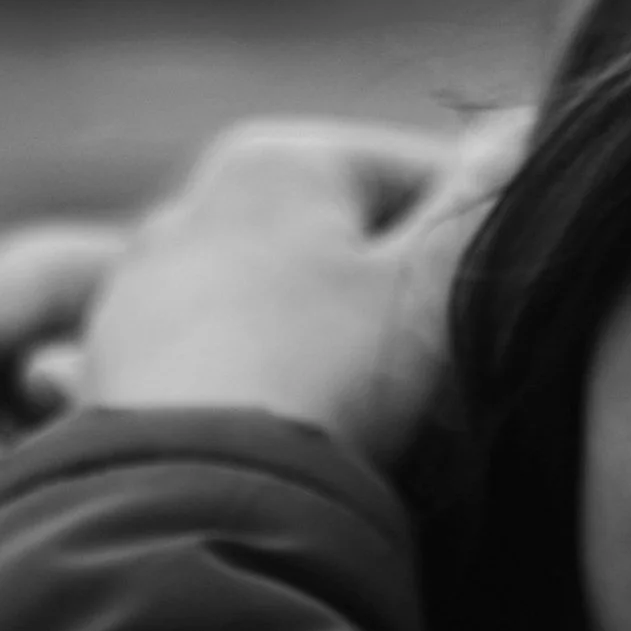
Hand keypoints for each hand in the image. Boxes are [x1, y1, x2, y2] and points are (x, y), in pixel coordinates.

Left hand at [82, 111, 528, 467]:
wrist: (197, 506)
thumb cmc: (333, 377)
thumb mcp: (436, 283)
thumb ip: (485, 199)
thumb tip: (523, 124)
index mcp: (275, 161)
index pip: (410, 173)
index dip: (476, 233)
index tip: (507, 299)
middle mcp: (190, 205)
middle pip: (330, 239)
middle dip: (385, 294)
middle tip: (441, 371)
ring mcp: (137, 293)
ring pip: (264, 303)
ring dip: (314, 342)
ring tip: (365, 415)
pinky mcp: (107, 375)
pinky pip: (199, 366)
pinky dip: (238, 387)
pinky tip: (265, 427)